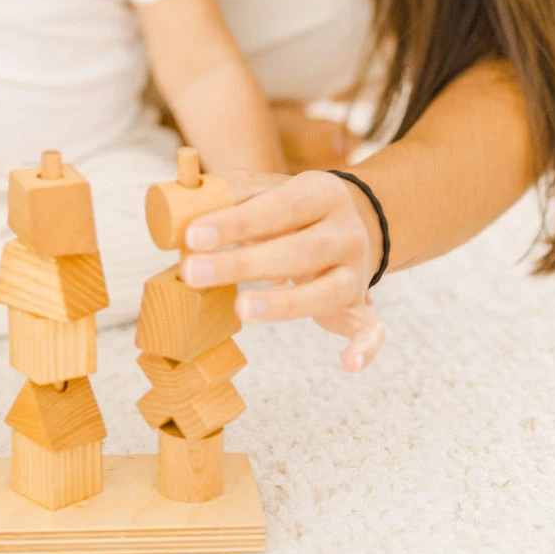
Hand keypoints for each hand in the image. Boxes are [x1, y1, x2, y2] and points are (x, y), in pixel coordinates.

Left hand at [180, 169, 385, 372]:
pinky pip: (369, 329)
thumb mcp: (270, 190)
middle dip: (244, 264)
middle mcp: (345, 232)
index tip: (193, 235)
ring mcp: (356, 271)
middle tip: (193, 272)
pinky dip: (366, 347)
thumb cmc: (293, 210)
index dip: (236, 221)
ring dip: (285, 304)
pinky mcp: (359, 305)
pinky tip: (348, 364)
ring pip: (327, 291)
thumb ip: (233, 197)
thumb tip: (184, 212)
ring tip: (241, 308)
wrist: (353, 221)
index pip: (280, 206)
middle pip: (299, 251)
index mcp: (323, 193)